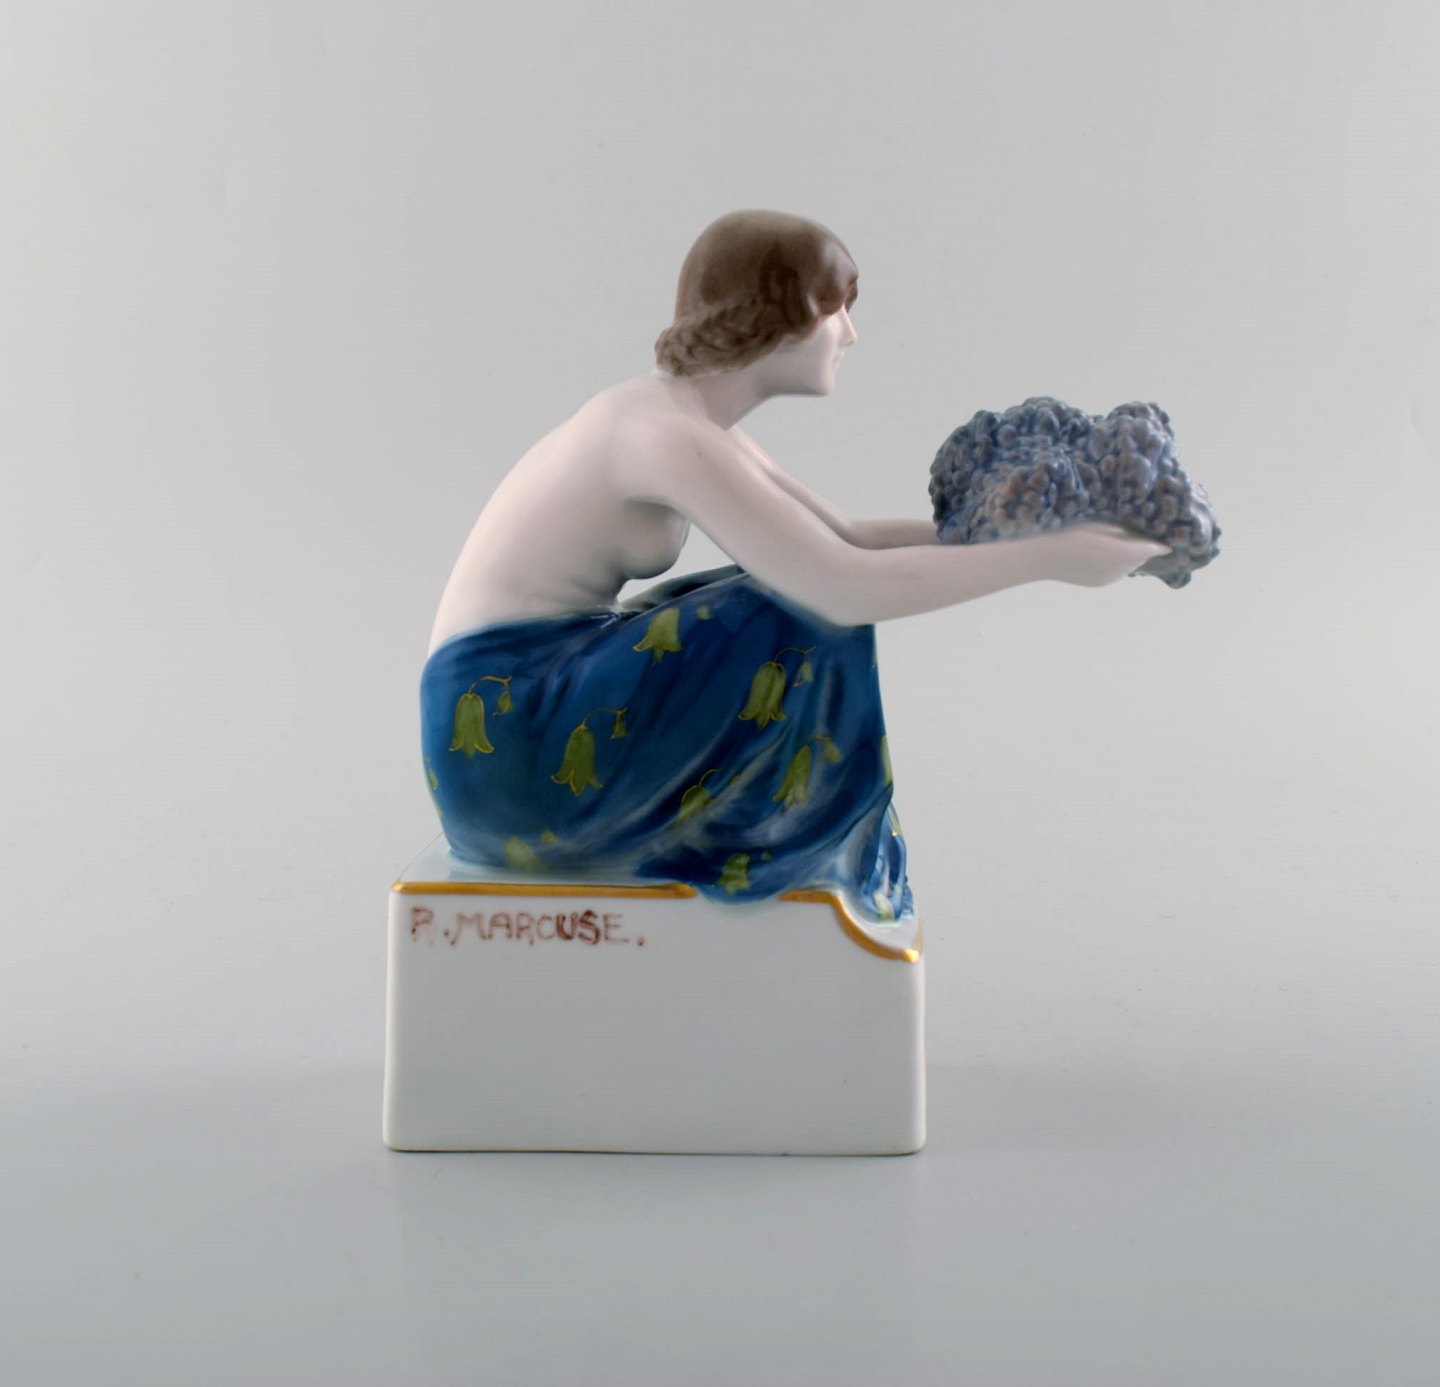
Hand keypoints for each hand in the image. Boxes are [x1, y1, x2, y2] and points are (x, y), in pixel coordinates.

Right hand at [1033, 521, 1171, 586]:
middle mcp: (1121, 569)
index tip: (1167, 533)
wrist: (1041, 556)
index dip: (1161, 541)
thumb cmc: (1069, 531)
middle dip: (1142, 546)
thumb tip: (1147, 536)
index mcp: (1123, 551)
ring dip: (1128, 555)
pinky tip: (1101, 553)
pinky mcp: (1099, 583)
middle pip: (1141, 557)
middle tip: (1135, 530)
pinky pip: (1117, 572)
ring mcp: (1110, 578)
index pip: (1153, 548)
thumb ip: (1125, 530)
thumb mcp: (1100, 523)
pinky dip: (1116, 563)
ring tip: (1114, 541)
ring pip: (1129, 565)